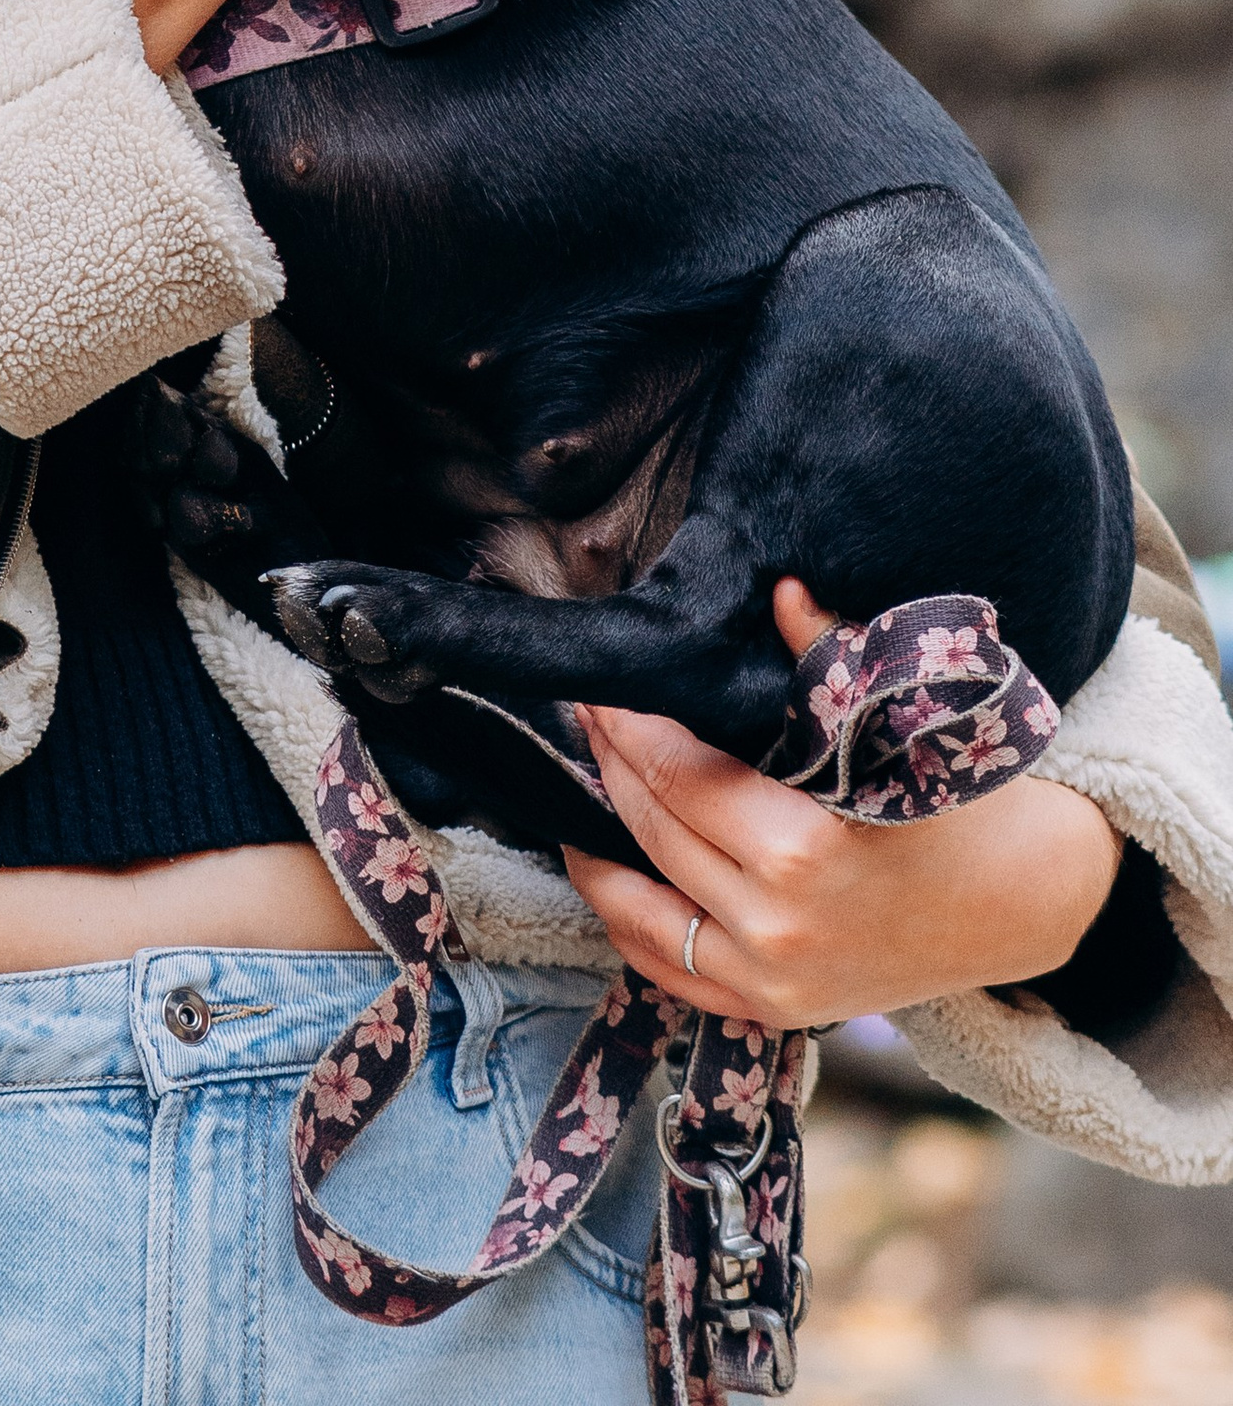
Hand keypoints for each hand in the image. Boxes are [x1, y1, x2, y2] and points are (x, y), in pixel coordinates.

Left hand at [563, 579, 1123, 1027]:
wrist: (1023, 903)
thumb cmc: (960, 803)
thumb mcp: (896, 726)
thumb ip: (827, 655)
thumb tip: (778, 587)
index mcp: (801, 850)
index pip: (678, 776)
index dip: (630, 727)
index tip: (601, 690)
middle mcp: (776, 926)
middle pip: (654, 834)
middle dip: (610, 770)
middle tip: (584, 720)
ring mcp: (772, 981)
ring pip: (642, 913)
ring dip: (598, 856)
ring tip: (574, 799)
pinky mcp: (776, 1011)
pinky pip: (672, 975)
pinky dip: (630, 927)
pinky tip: (612, 881)